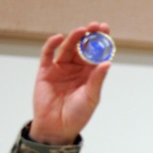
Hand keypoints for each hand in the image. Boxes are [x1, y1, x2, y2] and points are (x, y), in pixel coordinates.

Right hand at [29, 22, 111, 144]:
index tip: (105, 28)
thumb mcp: (91, 97)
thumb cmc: (77, 115)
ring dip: (74, 38)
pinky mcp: (45, 71)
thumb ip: (97, 79)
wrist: (57, 127)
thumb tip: (107, 62)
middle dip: (89, 36)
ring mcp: (60, 68)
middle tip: (95, 25)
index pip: (97, 54)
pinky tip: (59, 38)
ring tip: (81, 30)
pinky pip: (48, 54)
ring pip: (68, 48)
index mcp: (90, 75)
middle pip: (83, 48)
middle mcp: (76, 69)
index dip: (101, 41)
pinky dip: (52, 45)